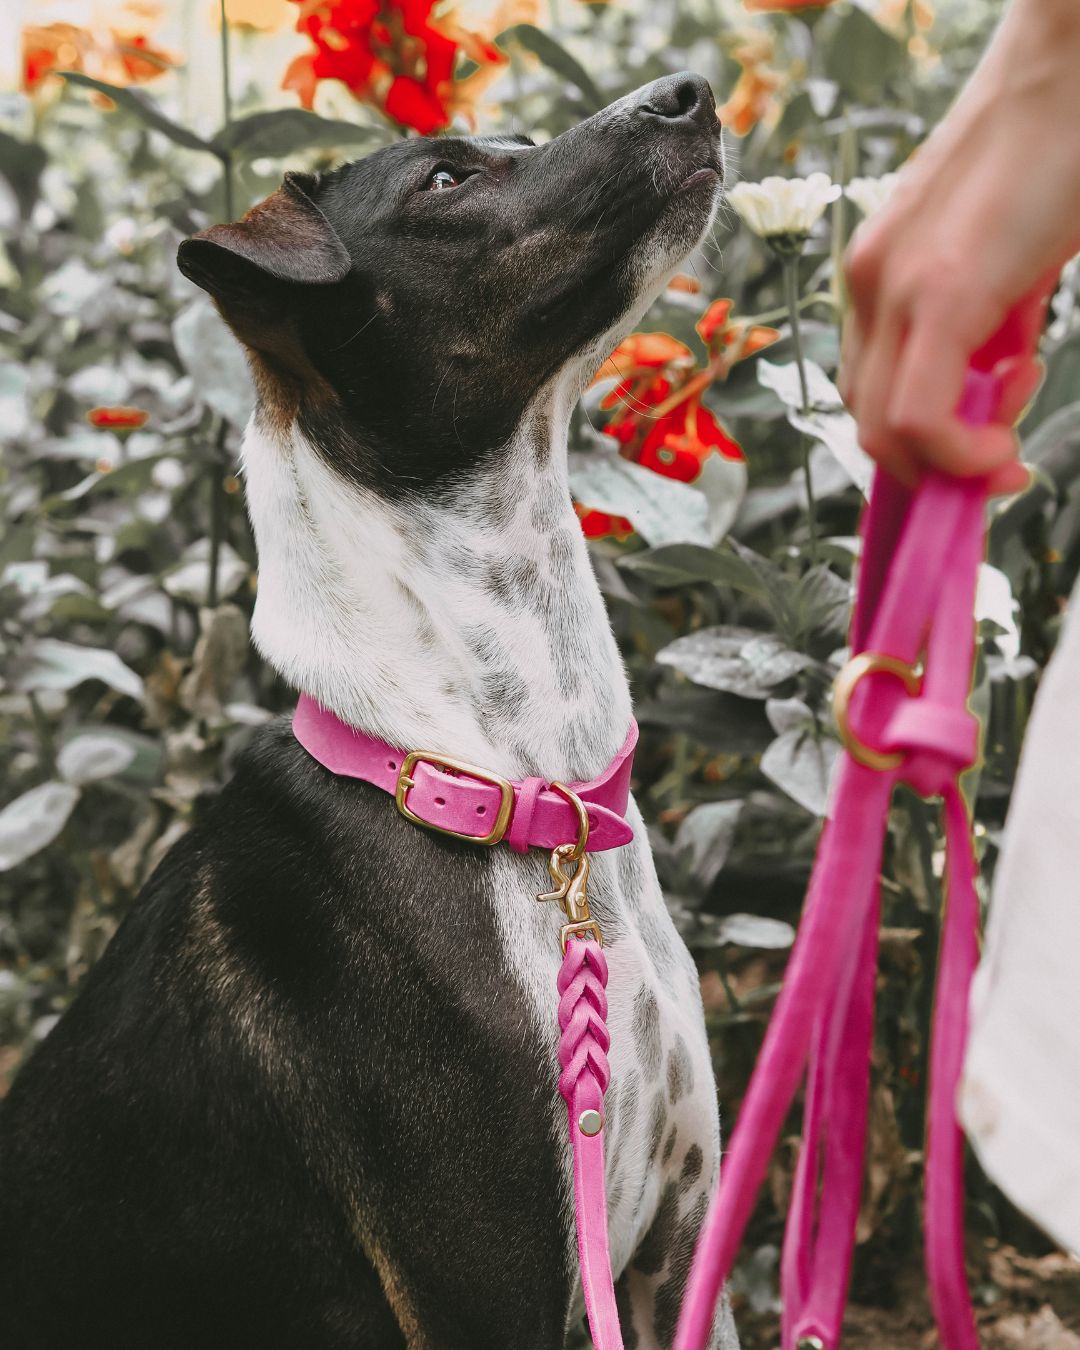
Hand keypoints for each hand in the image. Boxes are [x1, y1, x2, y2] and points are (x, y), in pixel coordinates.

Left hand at [840, 0, 1079, 493]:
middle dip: (935, 467)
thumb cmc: (1051, 154)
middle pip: (870, 424)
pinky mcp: (938, 291)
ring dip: (954, 460)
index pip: (871, 394)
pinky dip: (957, 454)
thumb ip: (986, 329)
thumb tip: (992, 395)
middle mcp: (870, 285)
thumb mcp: (1007, 264)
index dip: (914, 450)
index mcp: (880, 278)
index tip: (968, 467)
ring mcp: (894, 288)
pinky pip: (917, 417)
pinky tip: (1002, 441)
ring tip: (1018, 404)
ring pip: (886, 432)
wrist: (1071, 61)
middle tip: (999, 459)